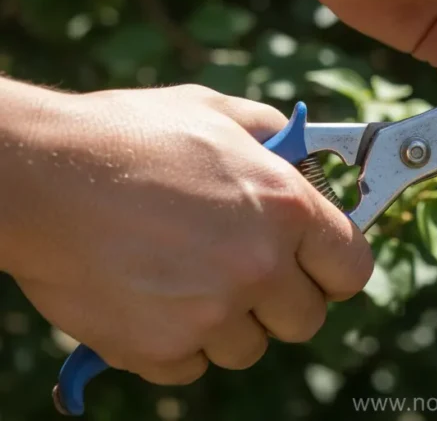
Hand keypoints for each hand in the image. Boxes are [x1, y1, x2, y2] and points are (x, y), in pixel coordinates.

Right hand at [3, 84, 371, 384]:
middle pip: (306, 319)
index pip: (353, 269)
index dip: (336, 269)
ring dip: (228, 323)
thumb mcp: (217, 112)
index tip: (317, 266)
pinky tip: (153, 299)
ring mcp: (210, 313)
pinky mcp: (159, 348)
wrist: (42, 176)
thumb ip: (275, 139)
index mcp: (288, 208)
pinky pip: (192, 366)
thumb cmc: (130, 134)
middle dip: (283, 300)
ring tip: (188, 278)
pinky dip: (177, 344)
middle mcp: (259, 266)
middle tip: (248, 273)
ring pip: (249, 348)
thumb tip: (305, 161)